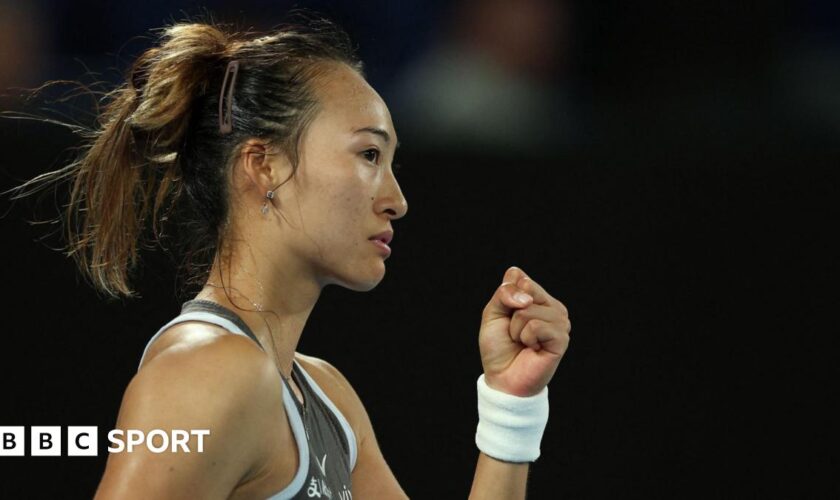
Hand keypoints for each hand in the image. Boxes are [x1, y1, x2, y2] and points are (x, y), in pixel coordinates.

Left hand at [478, 266, 570, 396]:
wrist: (503, 378)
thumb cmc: (499, 347)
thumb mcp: (493, 313)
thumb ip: (504, 293)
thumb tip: (522, 284)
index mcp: (538, 298)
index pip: (522, 279)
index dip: (506, 298)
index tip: (507, 317)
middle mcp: (553, 307)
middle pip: (527, 290)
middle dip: (511, 313)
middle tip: (515, 332)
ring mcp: (560, 322)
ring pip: (529, 310)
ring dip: (517, 330)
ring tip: (523, 342)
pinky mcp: (562, 338)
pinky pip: (536, 326)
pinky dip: (526, 338)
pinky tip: (532, 349)